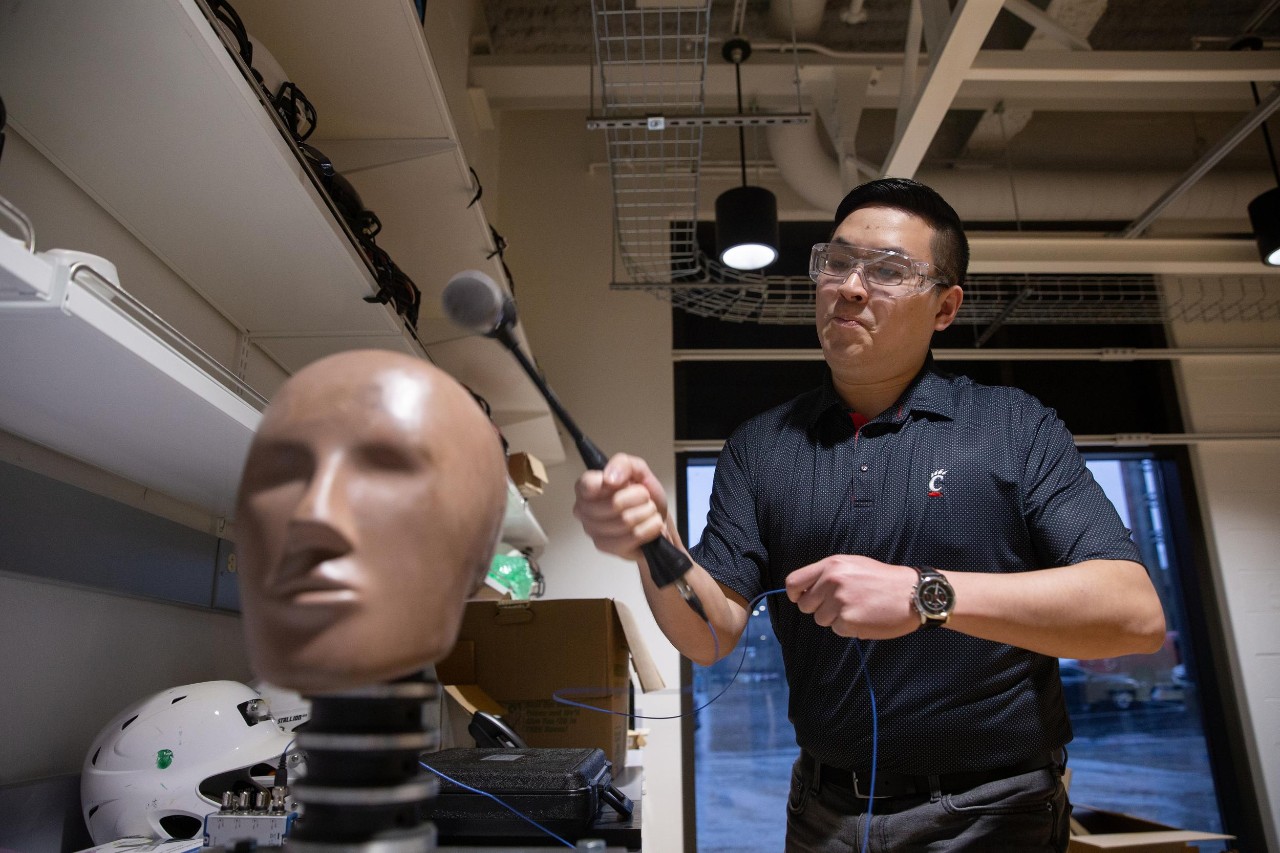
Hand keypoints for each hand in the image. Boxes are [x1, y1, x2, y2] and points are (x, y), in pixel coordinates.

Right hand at [573, 453, 670, 561]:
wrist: (656, 518)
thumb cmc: (643, 496)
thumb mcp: (637, 470)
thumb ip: (622, 464)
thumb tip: (609, 478)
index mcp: (585, 488)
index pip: (588, 484)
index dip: (612, 484)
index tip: (626, 483)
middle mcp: (584, 510)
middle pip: (614, 504)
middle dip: (640, 498)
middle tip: (644, 497)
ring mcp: (593, 531)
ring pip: (625, 521)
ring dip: (647, 513)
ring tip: (648, 511)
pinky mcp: (607, 548)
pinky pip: (633, 536)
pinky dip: (650, 528)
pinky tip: (651, 525)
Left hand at [786, 555, 920, 638]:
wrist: (913, 594)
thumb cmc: (883, 580)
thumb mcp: (853, 564)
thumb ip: (828, 574)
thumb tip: (804, 589)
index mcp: (831, 565)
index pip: (793, 582)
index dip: (794, 594)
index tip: (801, 599)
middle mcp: (832, 581)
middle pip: (805, 605)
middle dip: (818, 608)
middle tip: (840, 606)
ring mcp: (840, 601)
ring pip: (821, 619)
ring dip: (835, 619)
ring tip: (857, 609)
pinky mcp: (848, 620)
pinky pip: (837, 629)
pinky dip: (848, 628)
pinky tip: (865, 618)